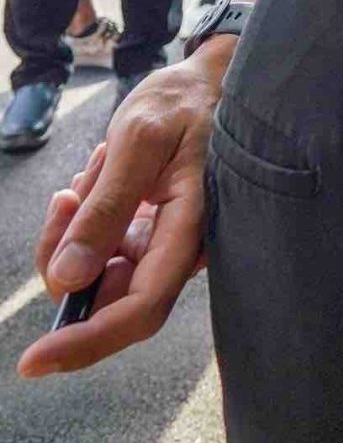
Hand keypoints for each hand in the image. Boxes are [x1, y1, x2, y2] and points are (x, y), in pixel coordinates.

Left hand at [19, 40, 230, 377]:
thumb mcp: (135, 142)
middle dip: (67, 262)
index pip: (140, 308)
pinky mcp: (152, 235)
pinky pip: (102, 252)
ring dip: (75, 234)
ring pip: (98, 276)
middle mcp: (181, 250)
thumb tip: (69, 279)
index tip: (32, 361)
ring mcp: (166, 245)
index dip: (87, 341)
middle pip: (110, 297)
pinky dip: (83, 223)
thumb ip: (104, 210)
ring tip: (88, 177)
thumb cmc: (183, 103)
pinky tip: (95, 180)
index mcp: (191, 229)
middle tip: (64, 200)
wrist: (210, 80)